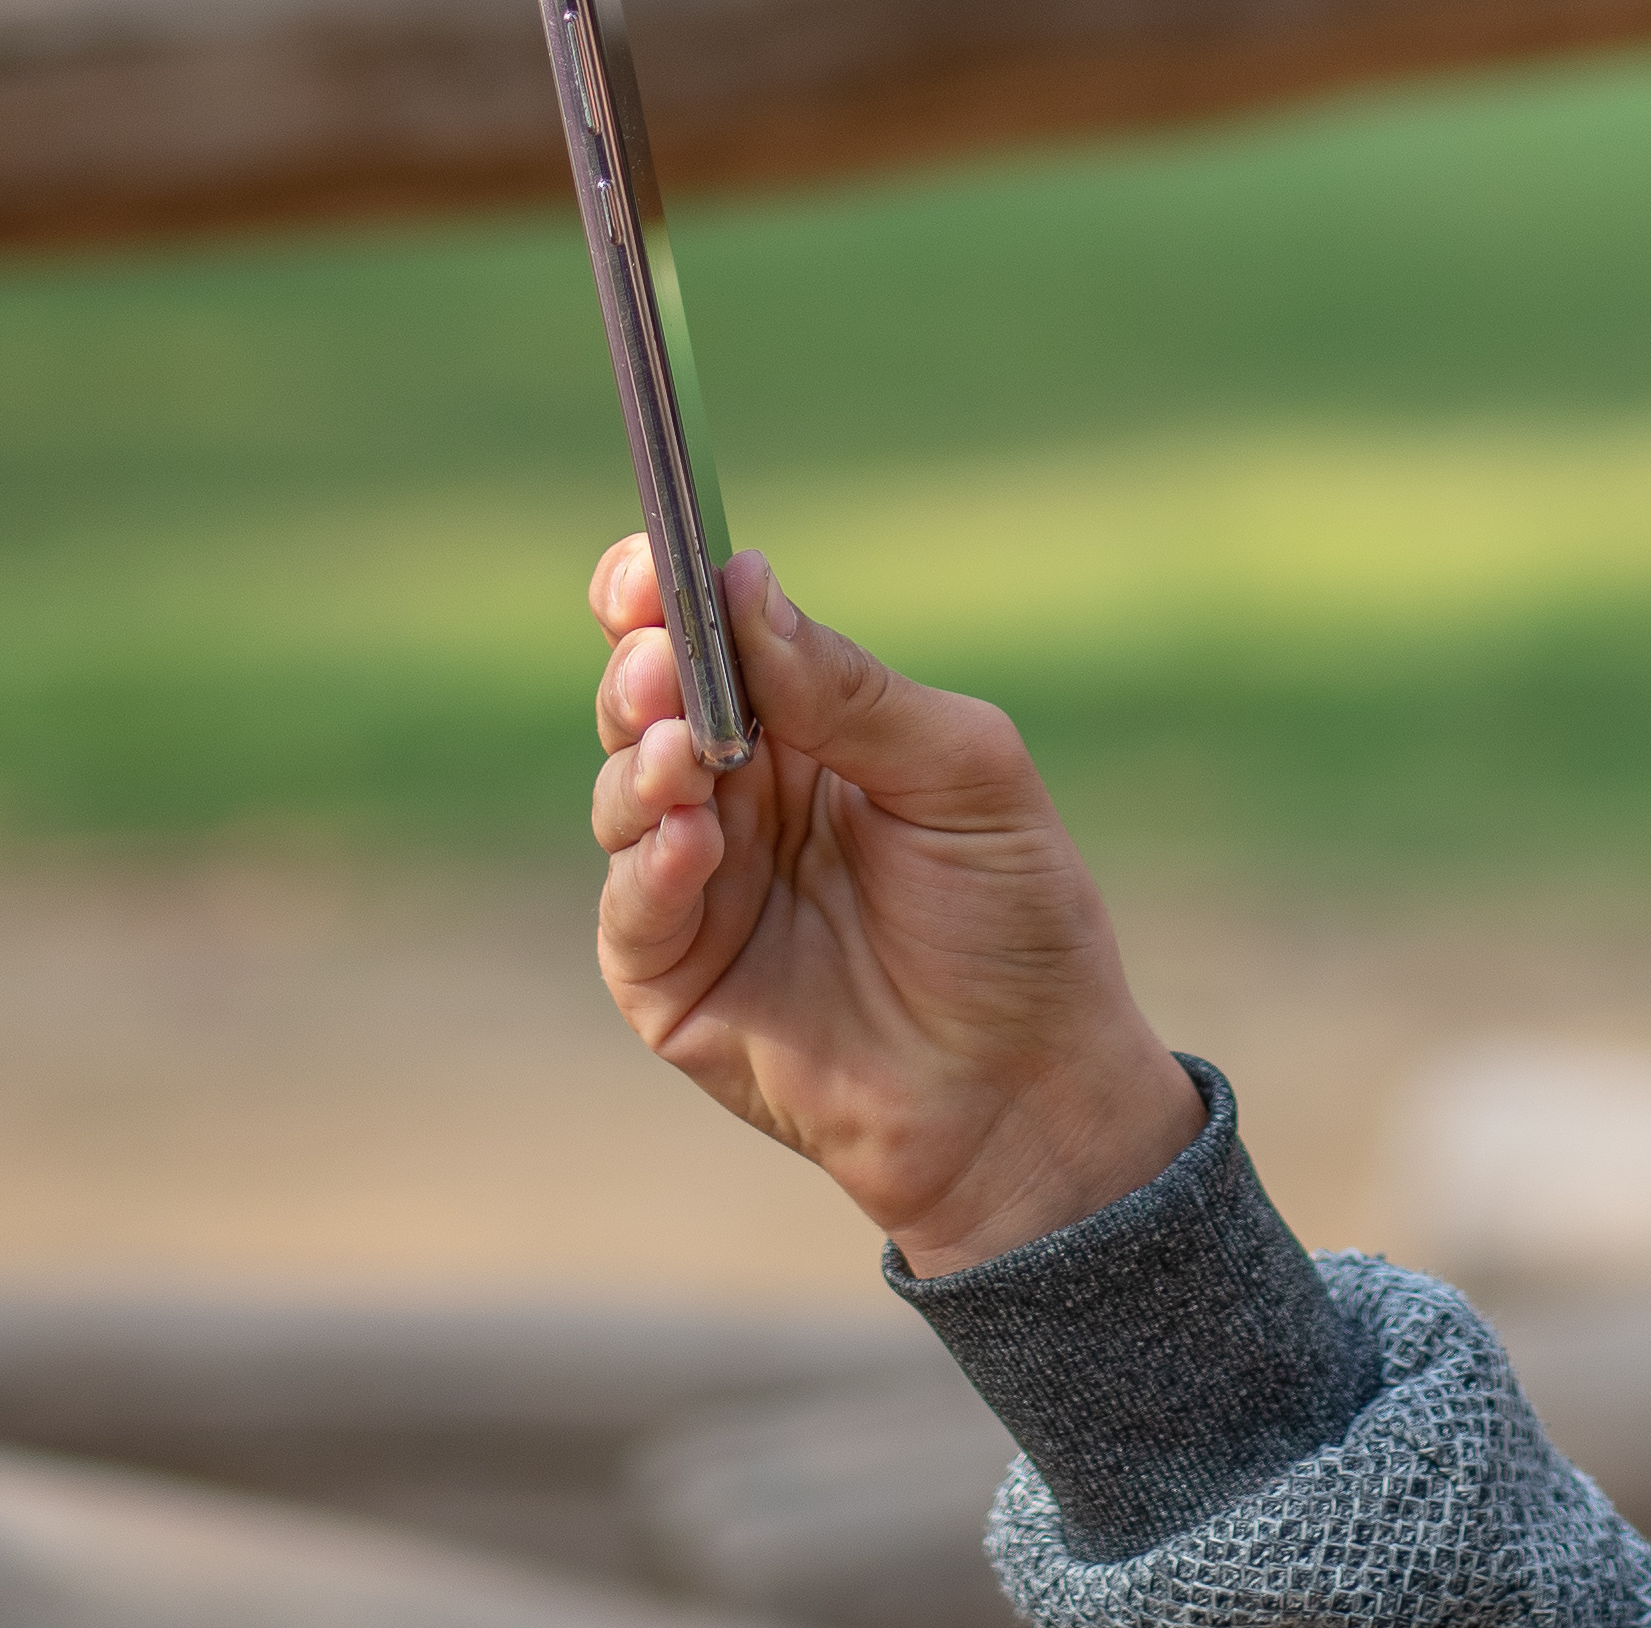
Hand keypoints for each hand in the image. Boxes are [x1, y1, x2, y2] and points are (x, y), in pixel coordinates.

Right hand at [588, 536, 1203, 1274]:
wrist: (1025, 1091)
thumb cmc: (1013, 921)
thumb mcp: (963, 777)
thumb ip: (853, 692)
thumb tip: (745, 582)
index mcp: (809, 727)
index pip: (711, 636)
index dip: (665, 591)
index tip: (649, 560)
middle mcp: (737, 793)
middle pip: (648, 703)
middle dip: (644, 670)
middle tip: (657, 656)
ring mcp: (697, 884)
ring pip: (625, 795)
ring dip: (642, 763)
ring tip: (682, 751)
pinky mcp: (671, 977)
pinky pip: (633, 908)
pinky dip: (651, 867)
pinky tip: (690, 842)